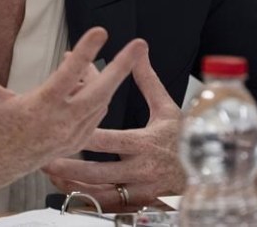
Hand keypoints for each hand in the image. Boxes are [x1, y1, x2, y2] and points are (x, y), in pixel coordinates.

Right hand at [0, 27, 146, 192]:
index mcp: (40, 106)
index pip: (69, 74)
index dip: (86, 51)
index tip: (101, 31)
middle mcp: (61, 122)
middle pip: (101, 91)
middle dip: (122, 67)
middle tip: (139, 44)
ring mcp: (71, 134)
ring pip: (100, 102)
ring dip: (105, 80)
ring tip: (101, 60)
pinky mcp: (75, 141)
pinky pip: (96, 116)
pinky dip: (99, 98)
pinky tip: (94, 83)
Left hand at [41, 47, 184, 210]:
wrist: (210, 173)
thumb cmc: (185, 137)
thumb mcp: (167, 107)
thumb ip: (147, 80)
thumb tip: (138, 50)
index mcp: (145, 143)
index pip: (110, 141)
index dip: (86, 137)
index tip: (64, 130)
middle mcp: (141, 170)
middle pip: (99, 172)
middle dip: (70, 166)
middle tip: (46, 159)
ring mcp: (139, 190)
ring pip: (100, 193)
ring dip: (73, 185)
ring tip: (51, 175)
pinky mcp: (139, 205)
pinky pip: (108, 206)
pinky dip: (87, 200)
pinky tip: (70, 191)